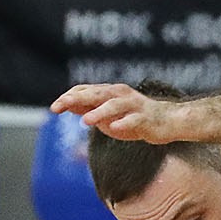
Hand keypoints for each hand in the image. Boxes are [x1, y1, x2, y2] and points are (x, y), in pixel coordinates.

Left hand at [51, 82, 189, 144]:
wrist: (168, 121)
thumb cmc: (135, 119)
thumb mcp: (108, 115)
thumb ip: (89, 109)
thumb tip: (68, 105)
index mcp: (109, 93)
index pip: (84, 91)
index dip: (68, 98)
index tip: (53, 109)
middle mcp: (120, 95)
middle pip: (95, 94)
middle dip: (76, 100)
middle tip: (59, 107)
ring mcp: (133, 106)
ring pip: (114, 105)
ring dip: (99, 112)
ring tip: (85, 120)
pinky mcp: (146, 118)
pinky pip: (134, 120)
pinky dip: (124, 123)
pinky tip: (115, 128)